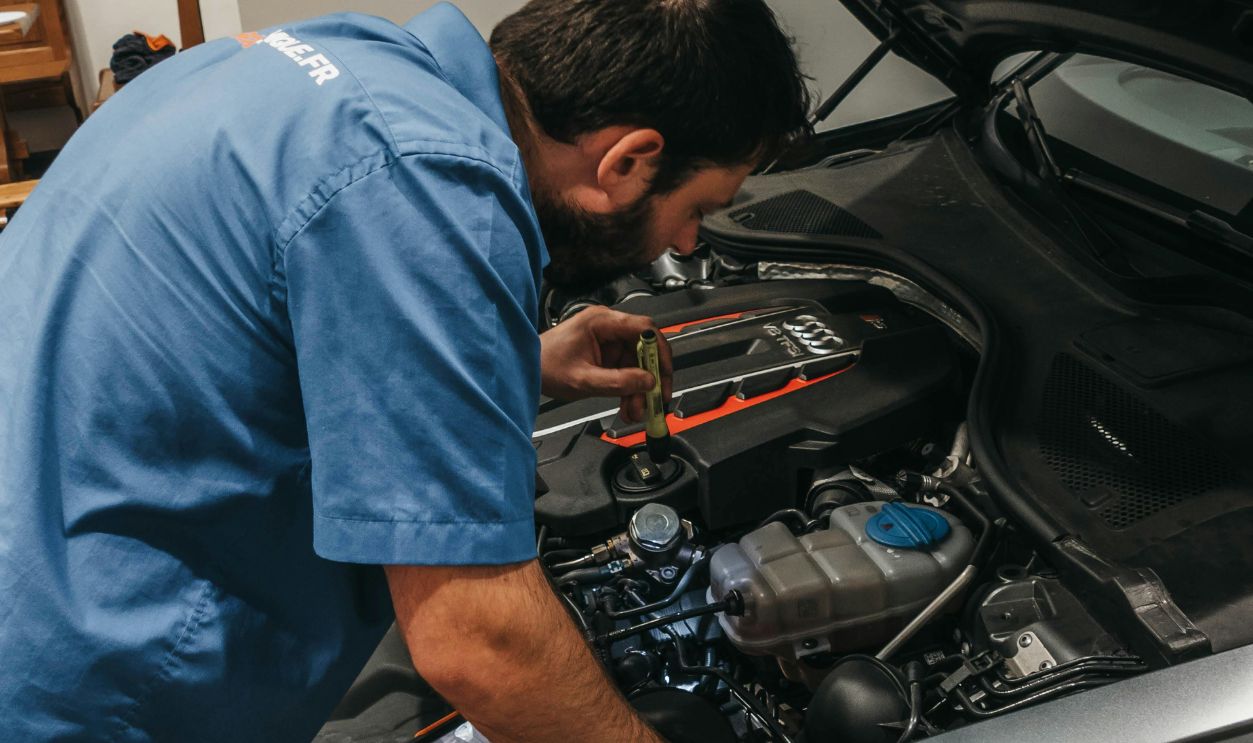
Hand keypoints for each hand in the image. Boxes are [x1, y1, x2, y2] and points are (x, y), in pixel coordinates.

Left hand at [540, 306, 672, 421]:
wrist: (526, 370)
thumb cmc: (545, 366)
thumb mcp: (583, 380)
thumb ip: (618, 382)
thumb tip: (648, 382)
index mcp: (602, 322)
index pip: (644, 328)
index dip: (660, 351)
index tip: (665, 374)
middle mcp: (608, 327)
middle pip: (644, 349)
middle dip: (650, 378)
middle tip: (656, 400)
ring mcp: (608, 341)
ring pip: (637, 364)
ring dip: (639, 390)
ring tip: (636, 412)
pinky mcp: (606, 356)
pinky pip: (626, 371)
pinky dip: (629, 390)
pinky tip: (628, 407)